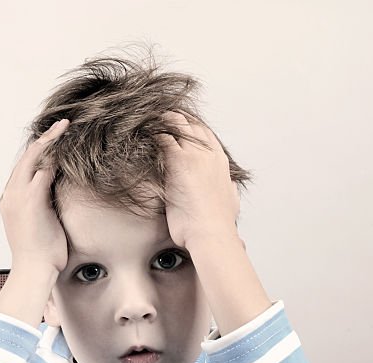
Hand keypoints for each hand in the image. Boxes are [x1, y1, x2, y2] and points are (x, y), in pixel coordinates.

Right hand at [0, 119, 70, 275]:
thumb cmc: (42, 255)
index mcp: (11, 200)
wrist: (34, 271)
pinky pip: (42, 166)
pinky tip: (66, 143)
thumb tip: (59, 199)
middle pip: (26, 157)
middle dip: (45, 139)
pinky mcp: (30, 198)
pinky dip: (54, 152)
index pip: (24, 168)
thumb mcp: (42, 225)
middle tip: (62, 125)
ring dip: (50, 140)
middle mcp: (10, 194)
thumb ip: (46, 207)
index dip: (39, 152)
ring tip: (65, 127)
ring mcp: (18, 195)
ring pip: (33, 157)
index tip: (54, 141)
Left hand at [154, 112, 240, 250]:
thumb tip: (230, 187)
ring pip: (176, 125)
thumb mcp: (231, 201)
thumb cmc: (217, 224)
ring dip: (161, 123)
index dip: (190, 128)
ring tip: (144, 121)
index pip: (204, 134)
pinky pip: (162, 137)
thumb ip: (229, 189)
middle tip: (157, 119)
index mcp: (220, 161)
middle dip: (174, 120)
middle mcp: (208, 153)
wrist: (211, 232)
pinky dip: (152, 134)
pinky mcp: (178, 161)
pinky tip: (140, 134)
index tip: (177, 127)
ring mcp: (193, 155)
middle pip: (190, 125)